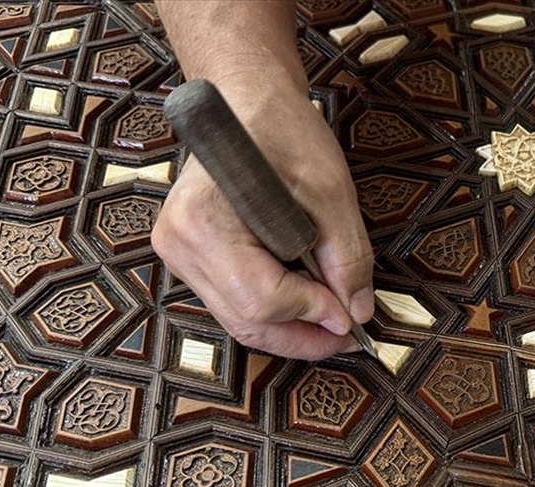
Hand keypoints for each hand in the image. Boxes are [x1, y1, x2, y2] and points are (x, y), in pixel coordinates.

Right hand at [153, 80, 373, 360]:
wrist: (249, 102)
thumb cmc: (285, 132)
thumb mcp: (332, 194)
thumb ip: (346, 259)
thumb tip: (356, 313)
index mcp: (204, 222)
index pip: (261, 299)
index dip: (312, 315)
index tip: (352, 319)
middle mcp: (179, 244)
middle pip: (246, 320)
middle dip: (301, 336)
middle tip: (346, 336)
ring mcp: (178, 253)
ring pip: (238, 319)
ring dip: (289, 329)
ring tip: (331, 321)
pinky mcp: (189, 257)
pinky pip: (232, 302)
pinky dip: (272, 310)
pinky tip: (305, 302)